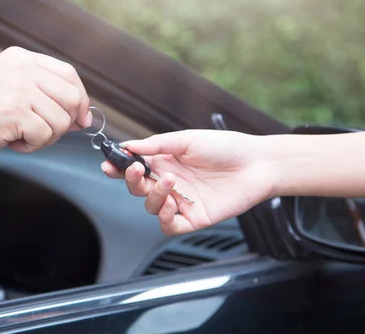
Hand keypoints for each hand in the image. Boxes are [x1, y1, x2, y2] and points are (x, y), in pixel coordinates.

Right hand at [0, 46, 91, 162]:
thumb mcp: (8, 88)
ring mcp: (17, 88)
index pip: (68, 73)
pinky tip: (11, 142)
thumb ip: (42, 94)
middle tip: (45, 133)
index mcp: (20, 58)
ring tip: (20, 136)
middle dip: (66, 122)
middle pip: (72, 96)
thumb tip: (82, 116)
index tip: (81, 118)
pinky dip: (32, 146)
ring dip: (46, 137)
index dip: (81, 98)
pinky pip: (44, 135)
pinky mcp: (13, 112)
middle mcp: (21, 68)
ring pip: (61, 120)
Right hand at [101, 130, 275, 234]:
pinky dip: (164, 217)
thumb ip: (156, 145)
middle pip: (138, 188)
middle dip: (131, 180)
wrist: (256, 164)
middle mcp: (170, 182)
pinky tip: (171, 205)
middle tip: (136, 170)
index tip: (108, 164)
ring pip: (151, 206)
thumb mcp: (187, 139)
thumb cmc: (225, 147)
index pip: (135, 167)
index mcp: (165, 161)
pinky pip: (169, 225)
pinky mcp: (194, 217)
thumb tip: (128, 146)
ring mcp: (181, 201)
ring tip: (170, 181)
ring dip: (153, 195)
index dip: (118, 167)